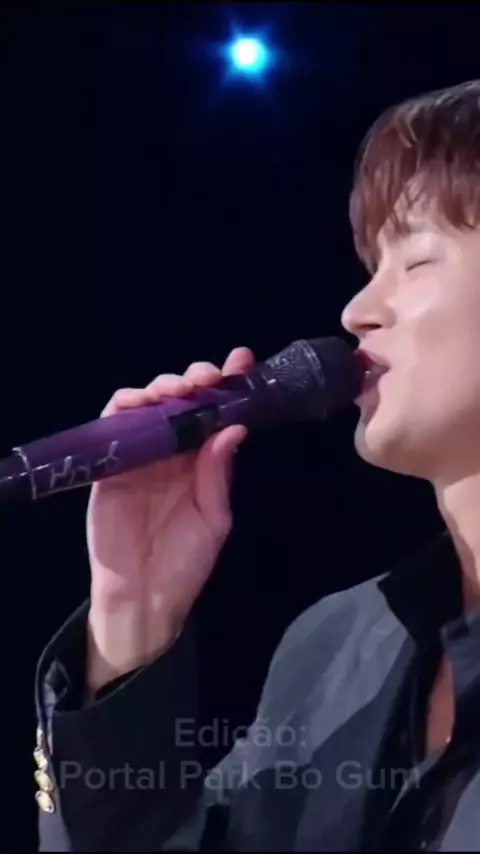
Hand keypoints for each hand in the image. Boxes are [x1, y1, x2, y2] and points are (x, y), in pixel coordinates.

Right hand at [85, 347, 253, 690]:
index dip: (228, 385)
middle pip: (181, 400)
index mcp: (201, 461)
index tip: (243, 362)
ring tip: (180, 387)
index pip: (215, 413)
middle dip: (196, 379)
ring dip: (162, 387)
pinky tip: (142, 401)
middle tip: (209, 377)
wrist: (145, 598)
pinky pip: (112, 426)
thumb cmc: (185, 563)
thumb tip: (234, 427)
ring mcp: (139, 455)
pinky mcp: (109, 466)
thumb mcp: (213, 519)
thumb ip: (218, 474)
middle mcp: (171, 451)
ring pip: (147, 405)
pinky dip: (125, 405)